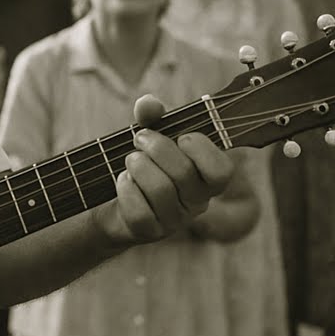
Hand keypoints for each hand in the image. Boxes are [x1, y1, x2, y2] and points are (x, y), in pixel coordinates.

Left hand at [94, 95, 234, 245]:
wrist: (113, 201)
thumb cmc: (142, 164)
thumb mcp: (148, 135)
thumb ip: (151, 116)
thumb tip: (149, 103)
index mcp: (205, 179)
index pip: (221, 171)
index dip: (203, 150)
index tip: (182, 136)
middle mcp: (195, 203)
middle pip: (184, 173)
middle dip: (157, 148)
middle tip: (139, 138)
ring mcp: (173, 221)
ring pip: (161, 190)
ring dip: (138, 166)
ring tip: (130, 159)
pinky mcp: (148, 232)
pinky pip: (140, 211)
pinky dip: (126, 189)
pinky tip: (123, 180)